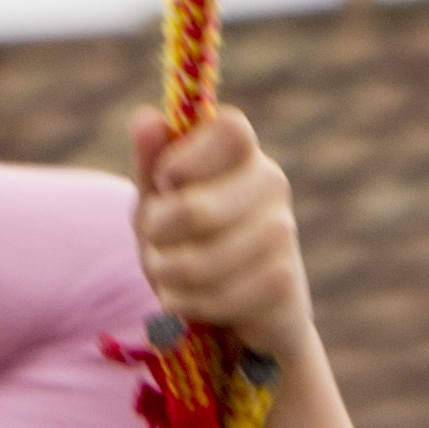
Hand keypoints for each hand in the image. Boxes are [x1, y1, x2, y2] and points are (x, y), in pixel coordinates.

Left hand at [132, 104, 310, 359]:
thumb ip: (152, 163)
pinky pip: (214, 297)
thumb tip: (145, 118)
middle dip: (157, 235)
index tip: (167, 182)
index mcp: (242, 150)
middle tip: (156, 242)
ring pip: (199, 262)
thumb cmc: (190, 241)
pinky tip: (195, 301)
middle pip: (195, 210)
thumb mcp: (160, 200)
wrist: (238, 309)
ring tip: (171, 275)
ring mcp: (282, 232)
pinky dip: (188, 305)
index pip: (231, 130)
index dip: (184, 161)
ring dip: (167, 276)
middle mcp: (272, 183)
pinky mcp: (283, 281)